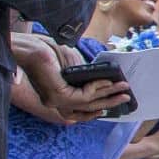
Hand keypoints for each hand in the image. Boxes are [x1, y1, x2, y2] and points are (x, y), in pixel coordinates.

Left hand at [11, 33, 131, 122]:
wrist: (32, 47)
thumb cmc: (49, 53)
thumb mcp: (73, 68)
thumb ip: (85, 79)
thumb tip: (105, 84)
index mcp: (56, 97)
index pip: (77, 111)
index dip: (95, 110)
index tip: (109, 107)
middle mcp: (54, 102)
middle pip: (87, 108)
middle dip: (109, 102)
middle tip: (126, 97)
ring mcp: (55, 100)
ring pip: (88, 103)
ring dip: (109, 95)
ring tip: (124, 87)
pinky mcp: (58, 95)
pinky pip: (84, 96)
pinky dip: (98, 88)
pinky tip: (106, 80)